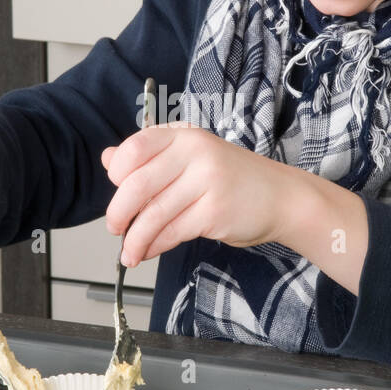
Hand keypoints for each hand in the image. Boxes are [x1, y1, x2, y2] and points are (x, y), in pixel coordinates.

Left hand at [100, 125, 297, 265]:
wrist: (282, 197)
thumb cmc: (233, 179)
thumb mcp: (191, 158)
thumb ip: (150, 158)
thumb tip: (108, 159)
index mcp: (184, 136)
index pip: (135, 148)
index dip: (117, 172)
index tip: (116, 190)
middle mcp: (195, 154)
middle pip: (138, 184)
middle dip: (118, 212)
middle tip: (114, 227)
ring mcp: (207, 182)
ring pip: (153, 214)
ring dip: (134, 239)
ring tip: (128, 252)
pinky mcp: (215, 212)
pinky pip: (172, 232)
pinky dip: (154, 246)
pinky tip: (148, 252)